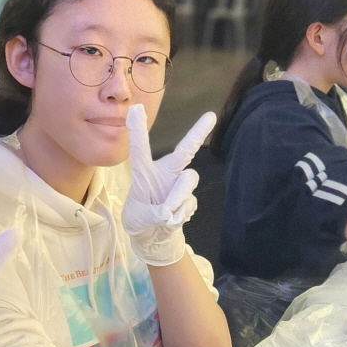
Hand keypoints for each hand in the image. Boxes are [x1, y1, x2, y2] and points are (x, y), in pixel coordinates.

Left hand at [123, 104, 213, 266]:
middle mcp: (165, 173)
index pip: (140, 149)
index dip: (138, 130)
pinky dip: (179, 215)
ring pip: (188, 180)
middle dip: (196, 134)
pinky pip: (189, 203)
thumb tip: (170, 212)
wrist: (153, 238)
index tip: (136, 107)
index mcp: (144, 173)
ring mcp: (179, 185)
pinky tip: (171, 222)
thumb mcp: (137, 219)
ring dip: (178, 197)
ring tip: (166, 215)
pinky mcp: (188, 199)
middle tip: (210, 116)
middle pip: (184, 151)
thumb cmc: (139, 220)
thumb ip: (152, 214)